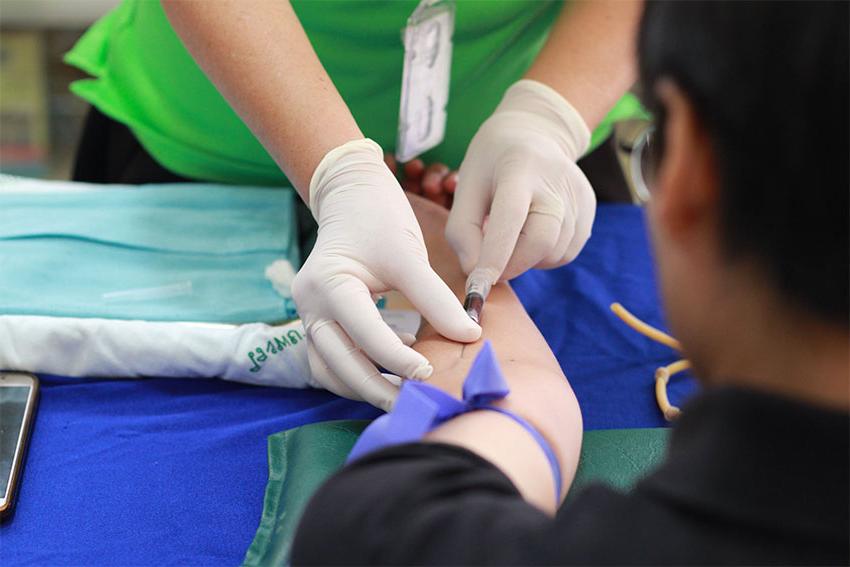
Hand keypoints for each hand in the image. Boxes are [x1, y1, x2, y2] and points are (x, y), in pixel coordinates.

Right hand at [292, 139, 480, 410]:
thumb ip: (435, 298)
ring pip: (330, 370)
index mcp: (328, 285)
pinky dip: (357, 372)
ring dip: (363, 387)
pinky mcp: (318, 321)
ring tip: (404, 395)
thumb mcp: (408, 254)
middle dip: (376, 389)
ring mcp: (309, 315)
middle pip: (338, 365)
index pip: (364, 334)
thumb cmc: (379, 218)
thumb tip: (469, 336)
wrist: (351, 194)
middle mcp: (309, 306)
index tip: (431, 373)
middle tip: (415, 405)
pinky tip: (393, 366)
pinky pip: (332, 360)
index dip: (398, 359)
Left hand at [446, 80, 596, 290]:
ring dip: (526, 260)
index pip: (511, 217)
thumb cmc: (491, 163)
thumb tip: (475, 272)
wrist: (534, 133)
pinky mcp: (589, 212)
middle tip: (490, 267)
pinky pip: (565, 253)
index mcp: (519, 168)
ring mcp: (578, 197)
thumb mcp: (466, 185)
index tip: (478, 283)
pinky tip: (531, 234)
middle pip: (541, 241)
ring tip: (512, 235)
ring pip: (554, 253)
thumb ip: (462, 231)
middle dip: (511, 265)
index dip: (495, 255)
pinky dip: (543, 256)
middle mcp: (556, 181)